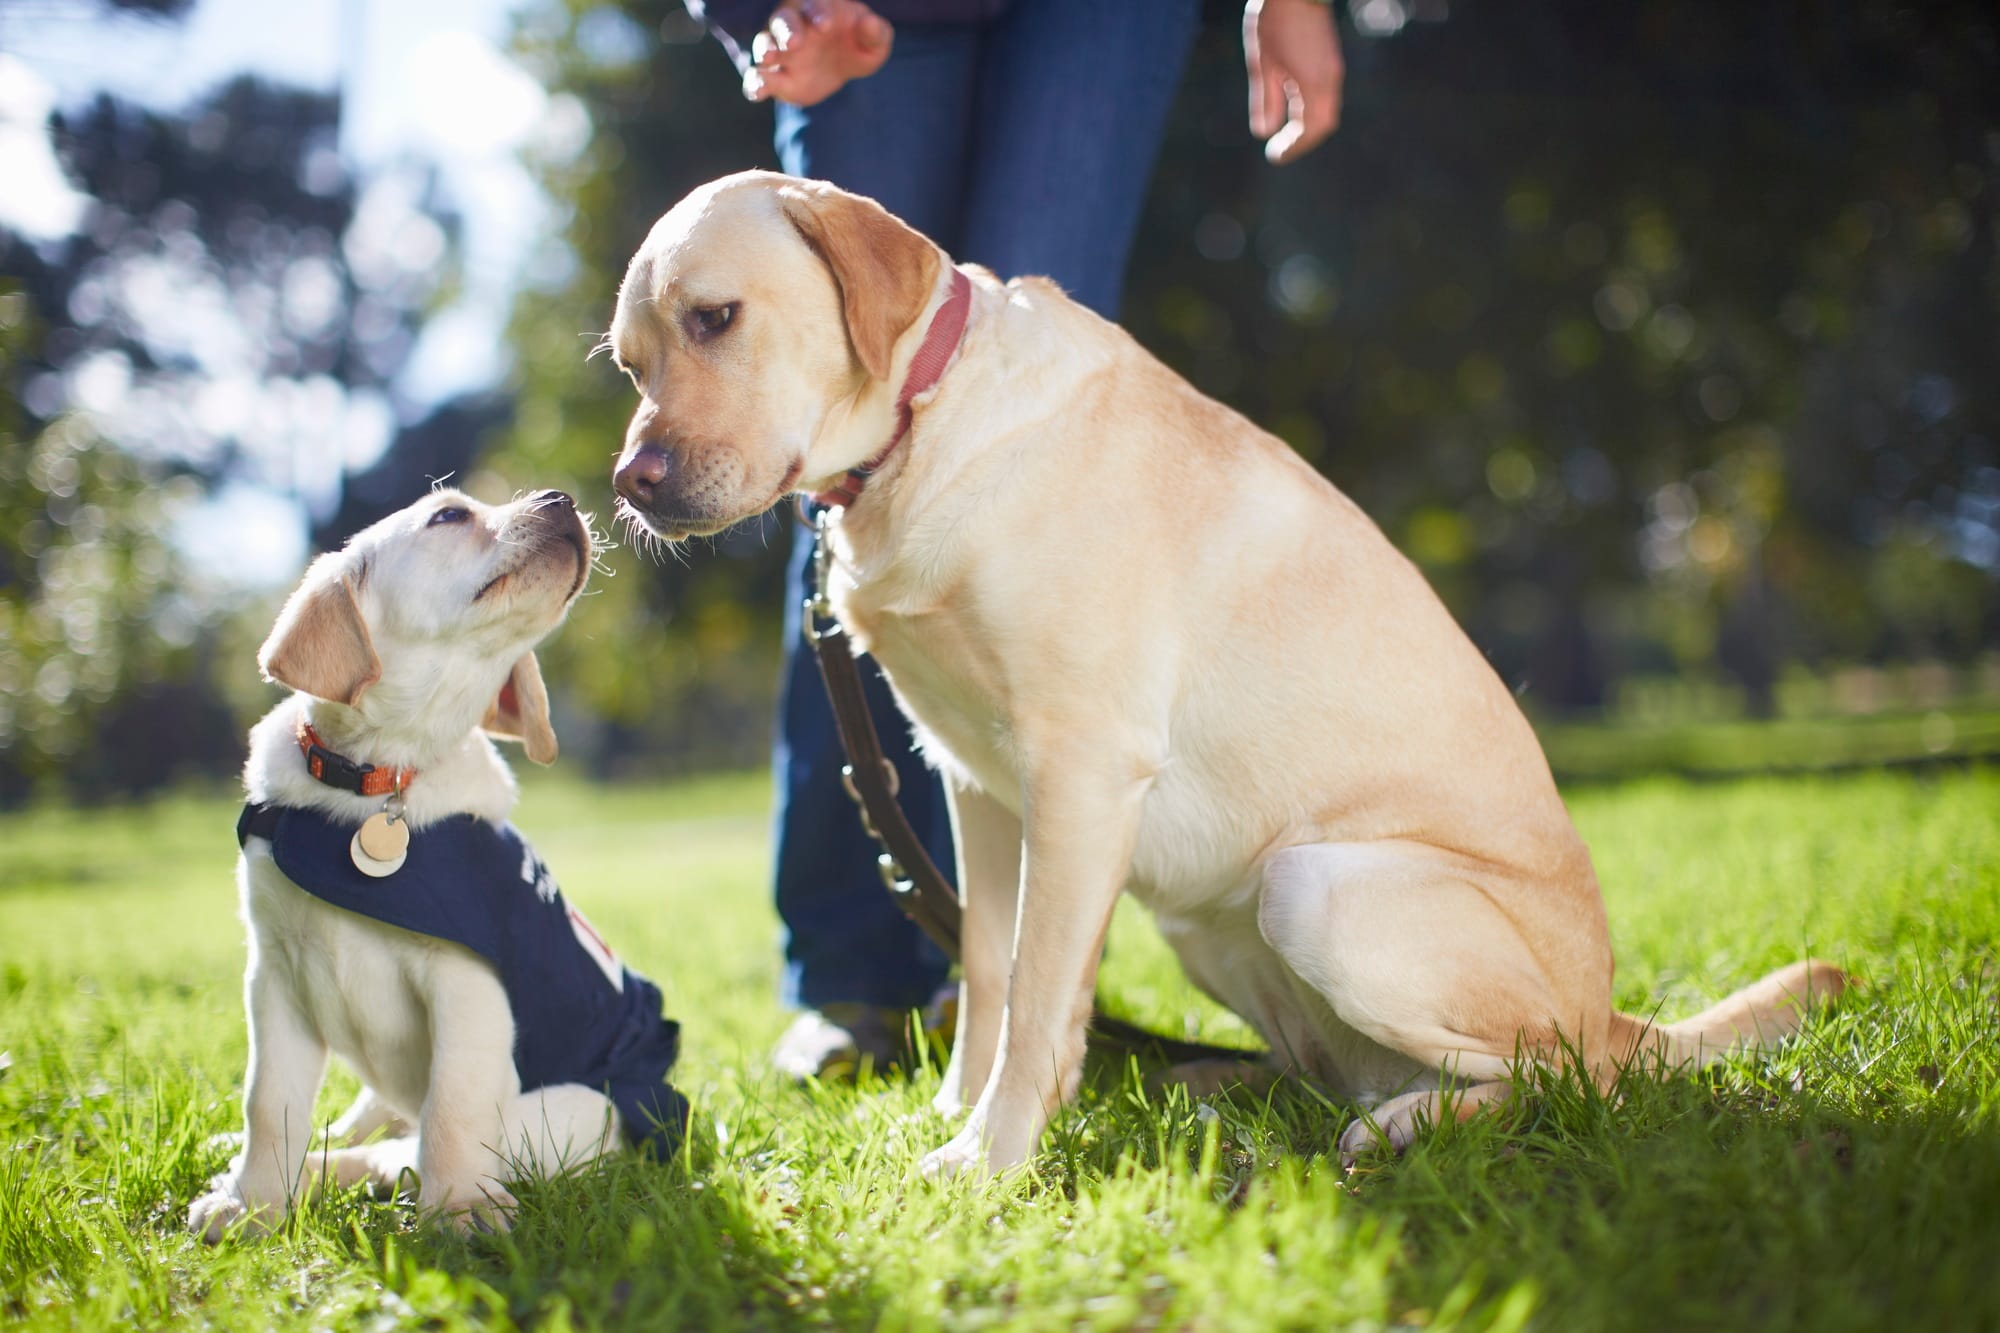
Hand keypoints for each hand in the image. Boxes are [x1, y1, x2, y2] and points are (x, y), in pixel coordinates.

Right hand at [744, 0, 893, 107]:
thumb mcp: (875, 41)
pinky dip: (755, 83)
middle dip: (787, 30)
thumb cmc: (858, 44)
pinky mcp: (774, 76)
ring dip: (765, 50)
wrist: (842, 68)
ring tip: (768, 58)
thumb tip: (869, 22)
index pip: (814, 5)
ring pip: (764, 43)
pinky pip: (757, 76)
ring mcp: (780, 49)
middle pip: (783, 20)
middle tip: (794, 43)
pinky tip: (759, 92)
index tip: (826, 26)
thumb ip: (875, 32)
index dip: (819, 13)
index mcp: (818, 9)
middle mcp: (794, 25)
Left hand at [1243, 0, 1344, 164]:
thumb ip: (1266, 99)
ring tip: (1286, 134)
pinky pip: (1326, 95)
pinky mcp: (1331, 59)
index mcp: (1314, 83)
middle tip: (1279, 150)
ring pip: (1327, 110)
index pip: (1310, 129)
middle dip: (1302, 141)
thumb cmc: (1275, 19)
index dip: (1294, 147)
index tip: (1274, 156)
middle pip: (1324, 123)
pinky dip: (1312, 110)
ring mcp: (1334, 68)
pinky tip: (1294, 109)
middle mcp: (1330, 79)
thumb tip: (1264, 133)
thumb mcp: (1263, 62)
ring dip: (1308, 126)